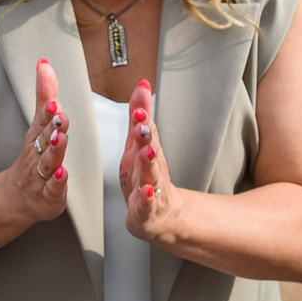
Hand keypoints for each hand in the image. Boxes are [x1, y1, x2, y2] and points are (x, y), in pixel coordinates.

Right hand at [0, 57, 71, 225]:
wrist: (17, 196)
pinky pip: (53, 188)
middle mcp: (37, 153)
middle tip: (59, 115)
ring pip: (48, 161)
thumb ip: (45, 95)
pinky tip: (63, 173)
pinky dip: (58, 182)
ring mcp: (42, 175)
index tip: (54, 101)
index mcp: (37, 136)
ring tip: (60, 138)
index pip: (42, 121)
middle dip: (52, 126)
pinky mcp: (49, 194)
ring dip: (55, 150)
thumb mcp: (38, 124)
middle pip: (44, 139)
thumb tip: (44, 63)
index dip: (48, 112)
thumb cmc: (32, 156)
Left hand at [118, 80, 184, 248]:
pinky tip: (144, 191)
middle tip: (142, 121)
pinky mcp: (147, 211)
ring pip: (150, 176)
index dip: (142, 115)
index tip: (141, 99)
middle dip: (146, 136)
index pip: (146, 130)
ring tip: (147, 151)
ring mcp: (152, 190)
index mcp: (147, 151)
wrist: (162, 216)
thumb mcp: (139, 145)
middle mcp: (152, 169)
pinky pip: (146, 205)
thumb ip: (140, 115)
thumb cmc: (147, 178)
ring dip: (148, 163)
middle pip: (150, 150)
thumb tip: (142, 84)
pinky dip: (145, 199)